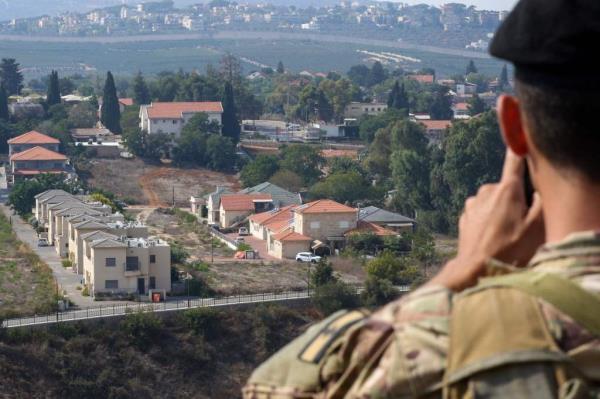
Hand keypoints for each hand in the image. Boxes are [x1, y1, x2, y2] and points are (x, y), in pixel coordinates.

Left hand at [430, 150, 544, 290]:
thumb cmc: (509, 251)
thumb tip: (539, 191)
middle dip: (516, 201)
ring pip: (493, 202)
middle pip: (507, 188)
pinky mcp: (464, 218)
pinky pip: (482, 214)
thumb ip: (542, 204)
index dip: (519, 148)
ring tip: (506, 237)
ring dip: (501, 213)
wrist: (475, 271)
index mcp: (506, 190)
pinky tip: (493, 239)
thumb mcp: (537, 228)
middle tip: (521, 225)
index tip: (520, 135)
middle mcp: (485, 192)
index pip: (514, 162)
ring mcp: (472, 205)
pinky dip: (488, 222)